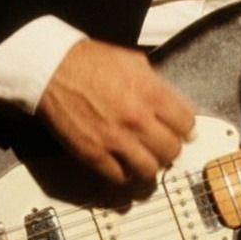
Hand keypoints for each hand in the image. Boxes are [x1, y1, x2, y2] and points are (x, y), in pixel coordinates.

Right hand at [37, 38, 194, 183]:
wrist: (54, 70)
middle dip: (170, 148)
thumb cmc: (92, 62)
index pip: (185, 123)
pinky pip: (119, 177)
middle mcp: (137, 119)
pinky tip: (122, 164)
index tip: (182, 130)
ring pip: (149, 170)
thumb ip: (156, 85)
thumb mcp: (134, 62)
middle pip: (171, 150)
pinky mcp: (93, 154)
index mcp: (151, 93)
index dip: (185, 127)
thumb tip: (172, 103)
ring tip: (145, 158)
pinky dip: (124, 174)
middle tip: (163, 144)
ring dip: (150, 165)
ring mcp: (115, 140)